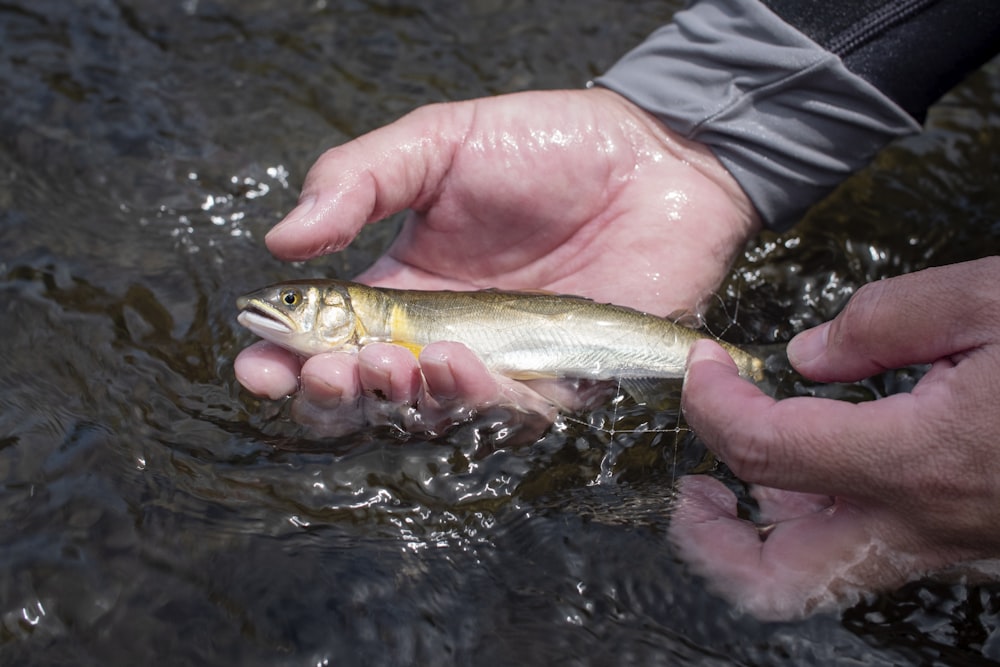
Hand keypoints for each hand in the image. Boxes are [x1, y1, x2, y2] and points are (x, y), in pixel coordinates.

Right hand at [235, 88, 759, 429]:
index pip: (332, 342)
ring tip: (388, 362)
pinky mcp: (561, 382)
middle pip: (371, 397)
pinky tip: (451, 364)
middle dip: (334, 398)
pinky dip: (476, 400)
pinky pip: (511, 414)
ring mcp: (501, 365)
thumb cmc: (546, 144)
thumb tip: (281, 242)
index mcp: (403, 289)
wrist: (652, 157)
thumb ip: (358, 181)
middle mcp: (443, 338)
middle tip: (323, 373)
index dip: (287, 362)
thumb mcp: (438, 142)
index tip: (256, 363)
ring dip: (401, 399)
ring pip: (434, 414)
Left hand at [674, 257, 999, 619]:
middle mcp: (928, 524)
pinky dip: (826, 521)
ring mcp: (954, 547)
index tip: (701, 365)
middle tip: (693, 486)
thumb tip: (808, 356)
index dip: (708, 405)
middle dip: (710, 541)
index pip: (761, 449)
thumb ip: (888, 321)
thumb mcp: (997, 297)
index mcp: (921, 458)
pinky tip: (827, 468)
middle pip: (776, 578)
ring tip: (742, 477)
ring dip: (764, 537)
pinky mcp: (975, 545)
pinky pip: (876, 552)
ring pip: (825, 577)